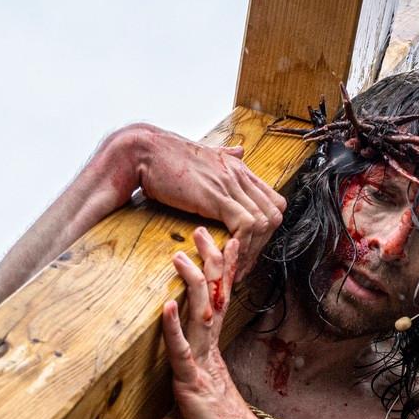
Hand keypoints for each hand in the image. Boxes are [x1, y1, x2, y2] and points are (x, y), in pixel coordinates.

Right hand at [127, 125, 285, 280]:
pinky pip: (244, 225)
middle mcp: (240, 175)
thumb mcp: (204, 153)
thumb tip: (240, 150)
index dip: (267, 229)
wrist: (144, 151)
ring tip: (236, 268)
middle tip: (245, 264)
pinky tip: (228, 258)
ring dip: (252, 250)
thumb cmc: (166, 158)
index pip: (273, 201)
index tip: (250, 248)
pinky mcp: (216, 196)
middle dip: (263, 244)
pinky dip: (241, 246)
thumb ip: (225, 155)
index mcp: (239, 168)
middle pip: (274, 214)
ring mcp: (230, 185)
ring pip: (263, 222)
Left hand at [162, 228, 280, 418]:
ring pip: (198, 316)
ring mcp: (203, 365)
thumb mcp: (189, 408)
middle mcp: (209, 352)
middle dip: (209, 263)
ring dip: (191, 283)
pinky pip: (182, 352)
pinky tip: (166, 306)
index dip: (220, 272)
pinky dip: (173, 328)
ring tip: (182, 255)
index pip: (214, 303)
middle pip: (210, 298)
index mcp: (209, 352)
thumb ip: (178, 394)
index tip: (225, 243)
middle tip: (204, 231)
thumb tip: (159, 399)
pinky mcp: (194, 385)